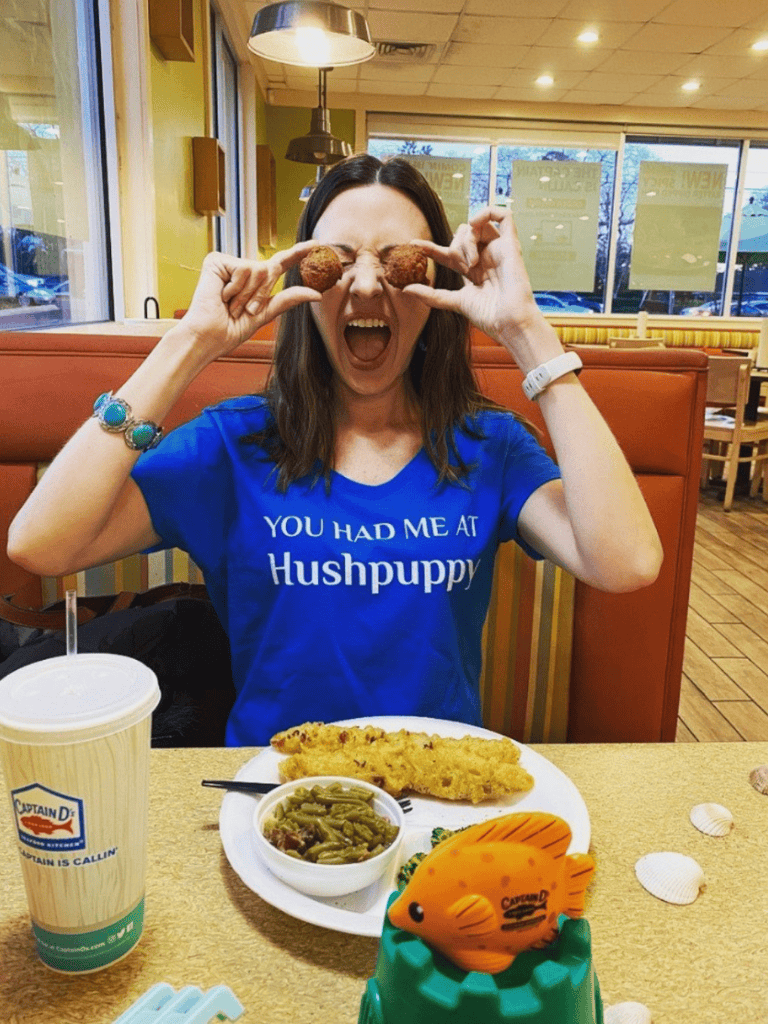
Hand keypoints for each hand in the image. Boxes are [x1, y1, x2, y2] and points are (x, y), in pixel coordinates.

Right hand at [177, 243, 321, 359]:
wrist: (207, 337)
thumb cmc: (230, 330)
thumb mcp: (265, 314)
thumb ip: (288, 299)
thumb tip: (316, 293)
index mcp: (254, 283)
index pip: (280, 264)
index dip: (297, 253)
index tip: (317, 244)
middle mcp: (242, 269)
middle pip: (270, 270)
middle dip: (260, 295)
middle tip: (243, 311)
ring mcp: (229, 264)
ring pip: (258, 269)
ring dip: (247, 294)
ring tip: (230, 305)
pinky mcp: (217, 260)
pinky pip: (243, 269)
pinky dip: (236, 288)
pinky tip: (222, 296)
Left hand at [405, 208, 560, 361]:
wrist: (508, 321)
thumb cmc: (488, 316)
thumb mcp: (454, 302)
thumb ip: (431, 295)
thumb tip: (405, 289)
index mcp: (473, 271)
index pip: (448, 253)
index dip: (431, 247)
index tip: (414, 245)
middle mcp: (485, 257)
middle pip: (461, 234)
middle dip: (455, 247)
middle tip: (463, 268)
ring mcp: (498, 250)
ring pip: (475, 226)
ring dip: (467, 241)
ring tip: (472, 262)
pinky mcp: (511, 244)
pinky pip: (504, 215)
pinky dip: (487, 213)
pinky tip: (476, 226)